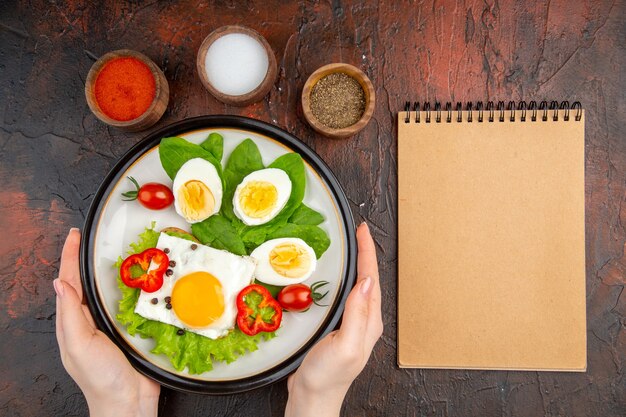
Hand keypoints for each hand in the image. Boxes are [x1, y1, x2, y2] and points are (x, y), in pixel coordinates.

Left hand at [54, 228, 159, 416]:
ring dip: (110, 271)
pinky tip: (141, 280)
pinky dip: (133, 287)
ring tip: (115, 253)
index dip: (70, 257)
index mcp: (73, 321)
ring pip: (107, 291)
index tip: (74, 236)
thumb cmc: (101, 378)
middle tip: (91, 239)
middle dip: (86, 260)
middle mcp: (89, 320)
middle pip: (85, 282)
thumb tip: (60, 283)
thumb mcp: (79, 345)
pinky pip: (130, 302)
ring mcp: (109, 325)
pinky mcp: (129, 329)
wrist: (128, 402)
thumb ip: (70, 315)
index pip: (68, 281)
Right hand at [285, 222, 382, 416]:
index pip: (371, 279)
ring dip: (356, 265)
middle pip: (367, 279)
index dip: (367, 252)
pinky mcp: (339, 327)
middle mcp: (364, 321)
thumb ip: (358, 314)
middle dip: (364, 253)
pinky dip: (342, 279)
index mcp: (369, 322)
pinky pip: (345, 295)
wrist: (312, 397)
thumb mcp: (345, 345)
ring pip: (357, 286)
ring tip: (351, 247)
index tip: (362, 231)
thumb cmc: (328, 376)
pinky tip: (335, 277)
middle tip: (357, 232)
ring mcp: (352, 324)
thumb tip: (367, 282)